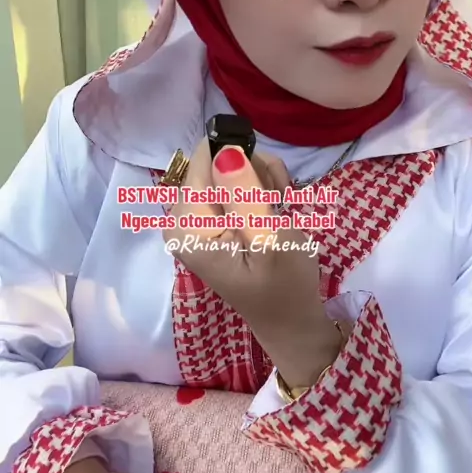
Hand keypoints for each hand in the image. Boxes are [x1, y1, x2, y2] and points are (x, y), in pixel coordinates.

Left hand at [163, 141, 342, 387]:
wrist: (289, 320)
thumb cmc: (284, 286)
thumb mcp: (270, 240)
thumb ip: (245, 195)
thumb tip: (225, 152)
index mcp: (186, 225)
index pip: (204, 158)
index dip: (243, 160)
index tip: (272, 189)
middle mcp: (181, 217)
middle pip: (216, 158)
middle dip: (254, 169)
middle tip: (279, 200)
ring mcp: (195, 216)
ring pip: (228, 163)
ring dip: (261, 175)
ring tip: (280, 204)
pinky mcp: (210, 215)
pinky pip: (231, 179)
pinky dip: (258, 184)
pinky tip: (273, 205)